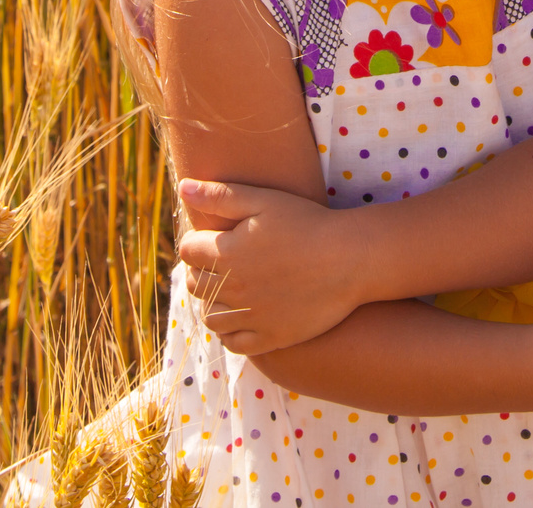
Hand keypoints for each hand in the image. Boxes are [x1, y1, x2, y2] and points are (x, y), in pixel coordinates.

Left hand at [177, 179, 365, 355]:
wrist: (350, 258)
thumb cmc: (307, 222)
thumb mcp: (264, 200)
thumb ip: (219, 196)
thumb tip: (182, 189)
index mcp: (227, 254)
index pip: (188, 251)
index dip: (198, 241)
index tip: (214, 237)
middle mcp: (233, 289)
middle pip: (195, 283)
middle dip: (202, 270)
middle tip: (222, 261)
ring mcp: (252, 317)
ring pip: (211, 317)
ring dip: (213, 302)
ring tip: (229, 289)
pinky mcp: (271, 337)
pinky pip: (234, 343)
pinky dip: (230, 332)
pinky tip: (241, 316)